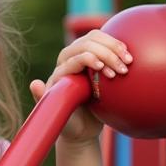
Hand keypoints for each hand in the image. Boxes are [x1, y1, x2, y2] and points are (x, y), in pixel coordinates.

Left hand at [30, 29, 132, 143]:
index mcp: (58, 74)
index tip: (101, 68)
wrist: (81, 127)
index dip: (86, 59)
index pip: (72, 59)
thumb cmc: (68, 124)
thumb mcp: (56, 116)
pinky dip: (119, 46)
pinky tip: (130, 56)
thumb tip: (34, 83)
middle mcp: (68, 62)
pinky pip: (106, 43)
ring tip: (128, 61)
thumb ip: (44, 100)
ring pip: (96, 38)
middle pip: (85, 44)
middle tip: (122, 68)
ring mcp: (82, 56)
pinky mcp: (96, 56)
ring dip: (113, 46)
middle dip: (104, 53)